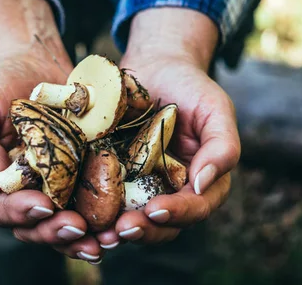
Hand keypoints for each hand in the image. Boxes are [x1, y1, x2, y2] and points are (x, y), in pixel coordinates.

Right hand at [0, 0, 104, 261]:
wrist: (34, 67)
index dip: (18, 212)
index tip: (43, 205)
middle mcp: (13, 195)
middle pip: (30, 227)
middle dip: (53, 232)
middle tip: (79, 228)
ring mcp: (45, 191)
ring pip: (58, 226)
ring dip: (79, 239)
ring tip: (101, 240)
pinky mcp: (72, 183)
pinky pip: (84, 208)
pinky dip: (98, 221)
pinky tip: (116, 225)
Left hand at [96, 8, 238, 245]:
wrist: (155, 66)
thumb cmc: (190, 86)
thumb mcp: (215, 109)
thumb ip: (222, 146)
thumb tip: (203, 184)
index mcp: (200, 181)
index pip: (196, 207)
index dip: (179, 213)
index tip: (156, 210)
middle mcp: (170, 191)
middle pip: (162, 225)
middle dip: (144, 230)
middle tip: (122, 229)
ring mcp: (140, 187)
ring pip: (132, 220)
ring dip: (117, 231)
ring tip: (100, 233)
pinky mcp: (112, 177)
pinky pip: (103, 201)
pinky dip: (94, 212)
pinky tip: (79, 215)